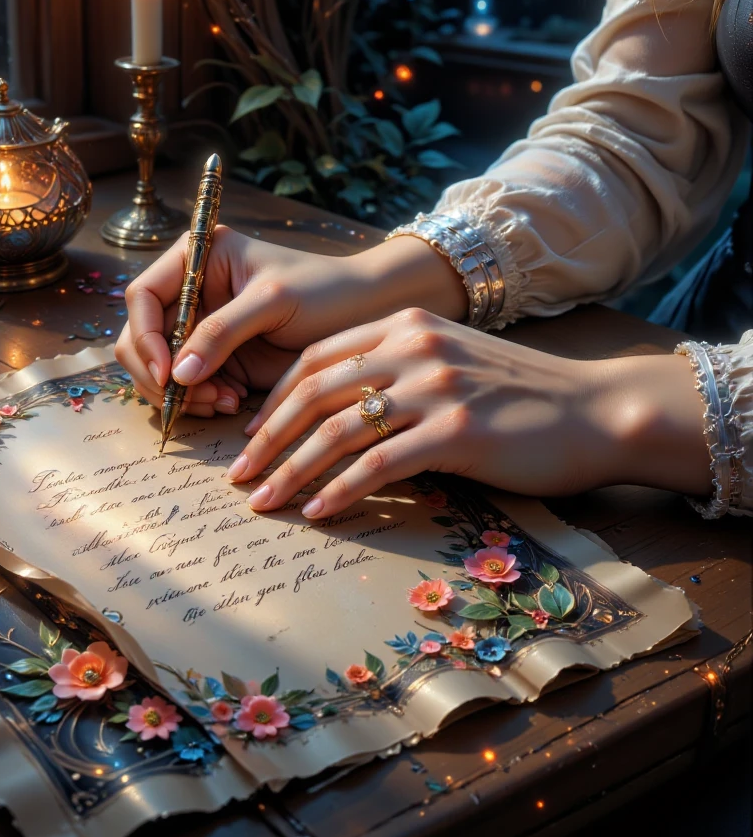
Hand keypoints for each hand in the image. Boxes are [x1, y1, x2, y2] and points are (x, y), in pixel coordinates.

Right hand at [115, 226, 467, 416]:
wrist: (364, 314)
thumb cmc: (324, 290)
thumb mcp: (271, 301)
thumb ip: (221, 331)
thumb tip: (175, 373)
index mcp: (195, 259)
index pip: (142, 297)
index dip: (146, 336)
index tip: (168, 372)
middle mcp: (190, 293)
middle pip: (139, 338)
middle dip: (160, 372)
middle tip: (194, 397)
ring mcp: (201, 330)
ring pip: (158, 369)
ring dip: (180, 393)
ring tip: (221, 402)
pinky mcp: (217, 362)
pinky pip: (186, 388)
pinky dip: (199, 401)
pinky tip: (230, 403)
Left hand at [228, 308, 710, 517]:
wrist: (595, 410)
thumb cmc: (518, 393)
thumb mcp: (449, 360)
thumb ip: (394, 372)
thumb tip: (332, 416)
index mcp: (403, 325)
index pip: (315, 359)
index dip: (274, 400)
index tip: (253, 436)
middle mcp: (412, 346)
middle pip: (314, 393)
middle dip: (267, 438)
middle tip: (241, 475)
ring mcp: (434, 387)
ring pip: (336, 431)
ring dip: (291, 471)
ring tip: (265, 501)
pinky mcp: (456, 432)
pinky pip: (377, 465)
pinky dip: (339, 490)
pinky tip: (318, 512)